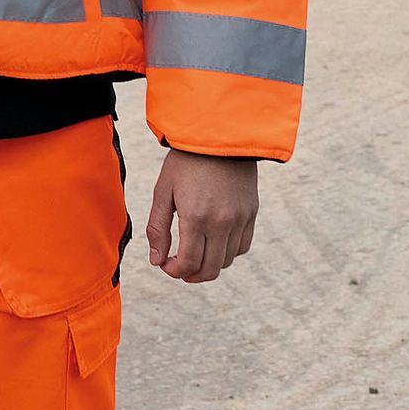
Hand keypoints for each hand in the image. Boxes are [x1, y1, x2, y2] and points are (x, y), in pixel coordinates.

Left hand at [145, 149, 257, 282]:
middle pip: (209, 269)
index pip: (189, 264)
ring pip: (227, 261)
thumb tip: (156, 261)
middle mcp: (221, 222)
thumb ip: (157, 228)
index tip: (166, 264)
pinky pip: (242, 246)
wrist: (220, 134)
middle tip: (179, 268)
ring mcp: (240, 218)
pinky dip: (228, 253)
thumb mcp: (163, 190)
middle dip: (191, 275)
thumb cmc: (185, 161)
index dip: (175, 272)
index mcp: (196, 217)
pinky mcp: (251, 212)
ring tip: (196, 255)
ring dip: (209, 265)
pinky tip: (215, 244)